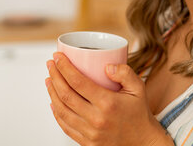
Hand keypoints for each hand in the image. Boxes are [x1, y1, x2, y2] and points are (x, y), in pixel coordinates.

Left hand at [45, 52, 172, 145]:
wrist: (142, 142)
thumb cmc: (139, 113)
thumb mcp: (138, 88)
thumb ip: (125, 73)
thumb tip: (106, 66)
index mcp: (108, 103)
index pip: (78, 82)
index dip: (64, 67)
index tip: (58, 56)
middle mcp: (96, 119)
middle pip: (66, 95)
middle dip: (55, 76)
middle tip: (50, 64)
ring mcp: (90, 133)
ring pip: (62, 110)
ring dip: (52, 93)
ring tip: (49, 79)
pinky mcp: (86, 142)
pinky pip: (65, 126)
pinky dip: (56, 112)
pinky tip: (54, 101)